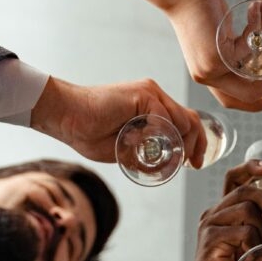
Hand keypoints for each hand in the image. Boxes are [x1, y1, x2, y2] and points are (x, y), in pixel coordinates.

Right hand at [30, 77, 206, 164]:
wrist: (65, 117)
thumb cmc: (88, 132)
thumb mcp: (125, 148)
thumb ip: (145, 152)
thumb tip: (167, 166)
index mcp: (153, 106)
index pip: (187, 121)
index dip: (196, 143)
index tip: (194, 164)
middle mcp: (155, 96)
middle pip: (191, 120)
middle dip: (194, 146)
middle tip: (187, 165)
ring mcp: (150, 93)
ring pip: (182, 121)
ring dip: (177, 144)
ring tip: (162, 158)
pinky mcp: (143, 94)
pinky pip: (163, 119)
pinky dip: (158, 136)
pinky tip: (141, 144)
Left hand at [166, 0, 261, 111]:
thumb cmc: (202, 11)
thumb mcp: (218, 38)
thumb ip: (232, 53)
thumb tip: (260, 55)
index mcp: (207, 75)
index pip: (231, 101)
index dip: (255, 105)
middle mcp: (206, 76)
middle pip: (247, 94)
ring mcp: (211, 69)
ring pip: (252, 69)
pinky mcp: (216, 56)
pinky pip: (249, 49)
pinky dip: (256, 26)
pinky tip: (255, 8)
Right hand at [181, 159, 261, 260]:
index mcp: (227, 212)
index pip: (235, 178)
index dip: (251, 167)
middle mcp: (216, 214)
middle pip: (245, 190)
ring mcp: (210, 225)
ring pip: (245, 209)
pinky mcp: (210, 240)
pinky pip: (241, 230)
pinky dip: (254, 244)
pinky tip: (252, 259)